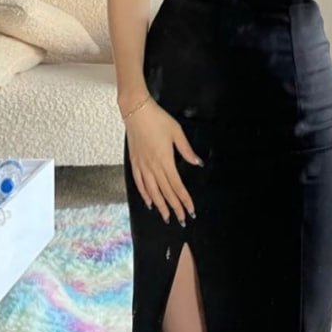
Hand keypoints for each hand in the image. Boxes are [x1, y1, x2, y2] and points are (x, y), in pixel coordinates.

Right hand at [125, 99, 202, 225]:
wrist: (136, 111)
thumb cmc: (158, 119)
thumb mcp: (176, 132)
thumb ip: (186, 150)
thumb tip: (197, 162)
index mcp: (165, 160)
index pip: (177, 186)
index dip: (184, 200)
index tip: (190, 210)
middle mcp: (153, 167)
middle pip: (165, 192)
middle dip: (174, 207)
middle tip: (181, 220)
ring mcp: (142, 166)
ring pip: (152, 192)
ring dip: (160, 206)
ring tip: (166, 217)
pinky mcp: (134, 163)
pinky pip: (140, 183)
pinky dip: (145, 195)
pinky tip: (149, 203)